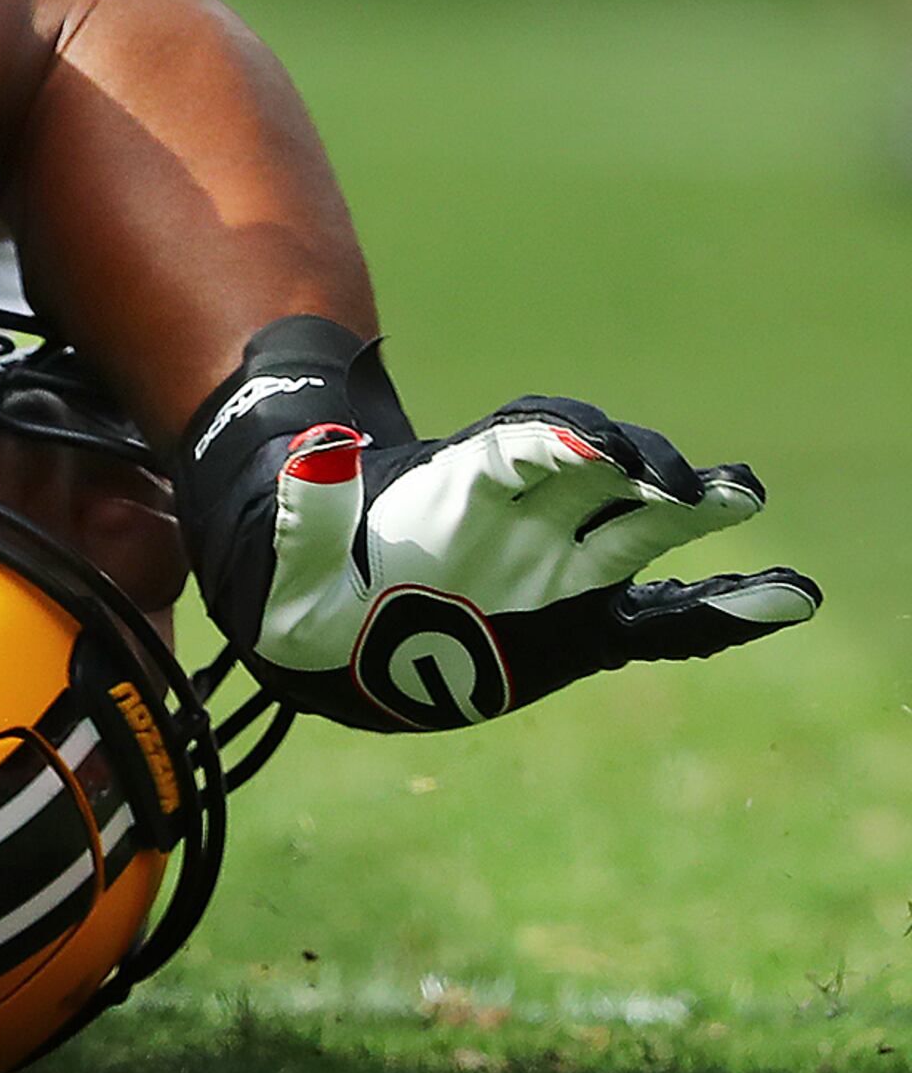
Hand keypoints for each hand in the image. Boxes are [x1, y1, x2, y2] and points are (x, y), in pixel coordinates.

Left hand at [195, 390, 816, 731]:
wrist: (330, 634)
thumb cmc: (305, 584)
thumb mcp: (285, 554)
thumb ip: (305, 509)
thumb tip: (315, 451)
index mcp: (457, 489)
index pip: (518, 445)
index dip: (558, 438)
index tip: (593, 446)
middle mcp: (525, 517)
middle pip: (596, 470)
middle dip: (637, 463)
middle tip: (680, 478)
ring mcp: (563, 568)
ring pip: (641, 531)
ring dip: (693, 513)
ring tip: (745, 496)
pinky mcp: (585, 627)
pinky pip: (664, 620)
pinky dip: (722, 611)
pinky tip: (787, 597)